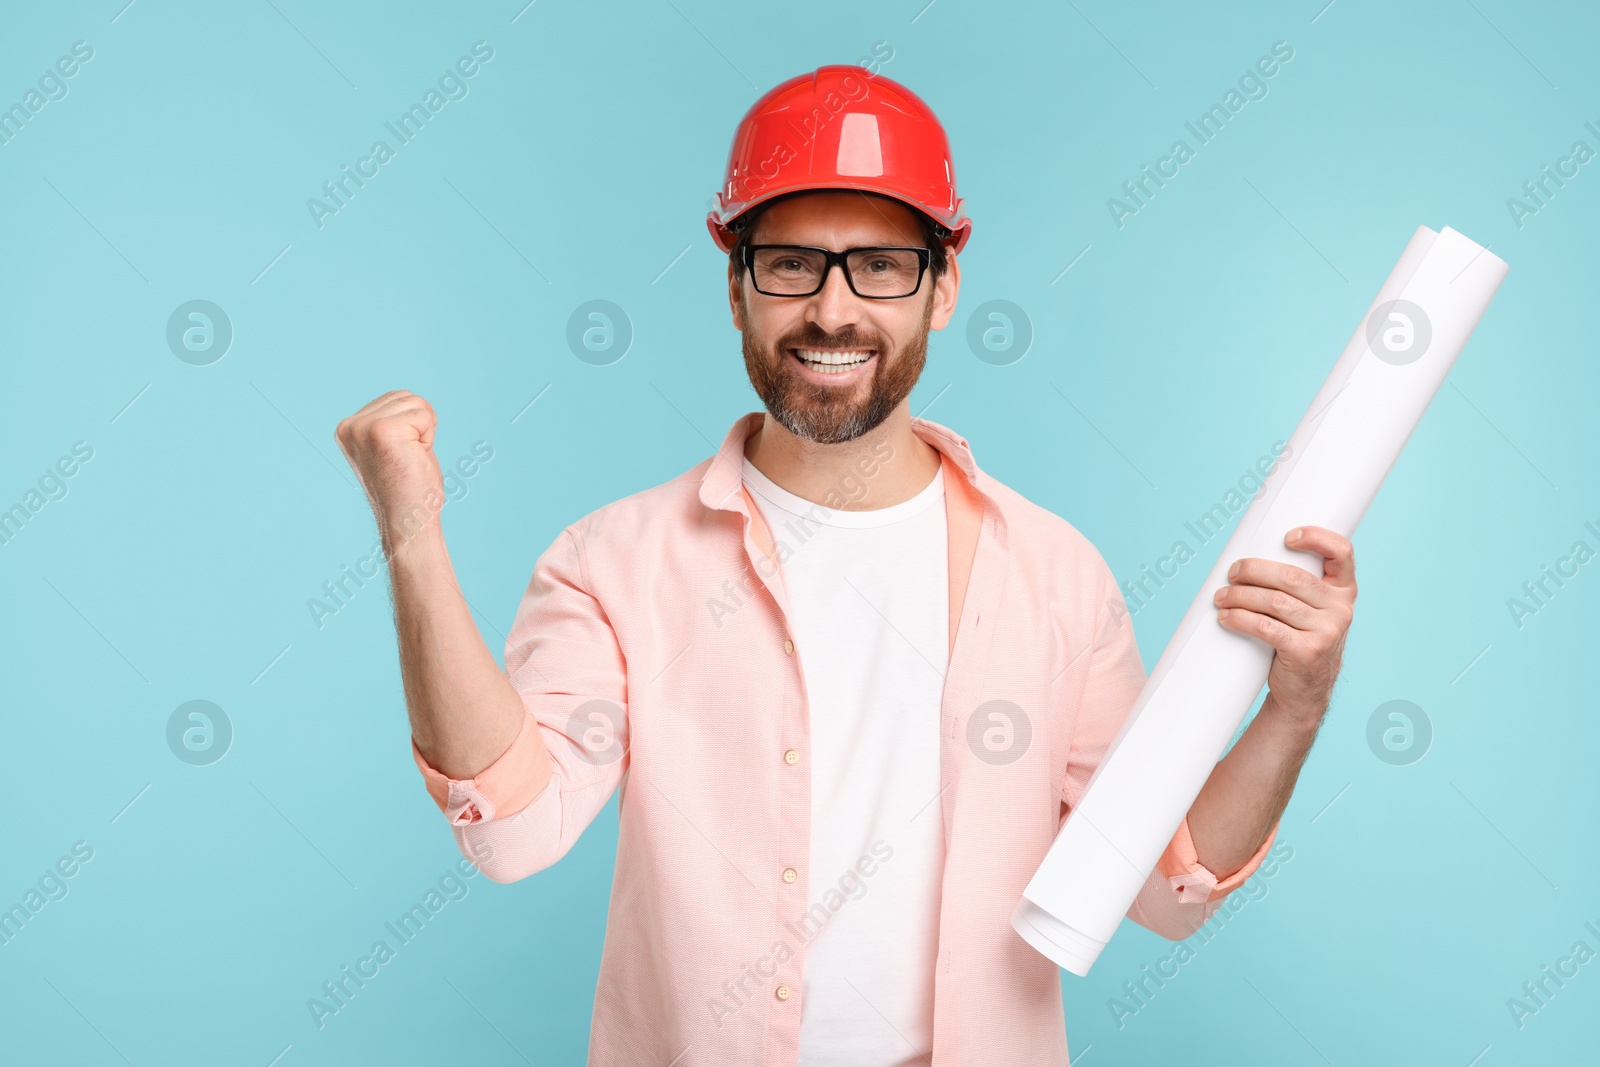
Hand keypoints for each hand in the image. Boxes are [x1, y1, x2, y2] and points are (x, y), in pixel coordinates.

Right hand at [334, 390, 446, 539]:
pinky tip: (415, 459)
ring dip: (424, 432)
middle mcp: (350, 425)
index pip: (395, 399)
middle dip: (419, 426)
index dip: (411, 427)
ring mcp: (364, 427)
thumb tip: (403, 398)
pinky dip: (429, 437)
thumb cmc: (408, 489)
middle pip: (406, 397)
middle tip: (408, 459)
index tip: (400, 456)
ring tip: (410, 459)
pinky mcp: (383, 430)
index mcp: (348, 428)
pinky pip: (425, 414)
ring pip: (416, 403)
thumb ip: (391, 421)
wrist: (408, 522)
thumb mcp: (391, 447)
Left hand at [1213, 525, 1356, 723]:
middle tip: (1232, 573)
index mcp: (1344, 591)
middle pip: (1292, 577)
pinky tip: (1226, 617)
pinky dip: (1240, 619)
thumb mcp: (1313, 611)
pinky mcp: (1306, 652)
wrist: (1304, 691)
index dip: (1317, 538)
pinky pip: (1266, 627)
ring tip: (1221, 597)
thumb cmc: (1300, 640)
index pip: (1342, 552)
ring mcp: (1327, 632)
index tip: (1287, 537)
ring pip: (1275, 601)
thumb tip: (1250, 560)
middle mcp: (1340, 609)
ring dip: (1240, 596)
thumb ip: (1300, 586)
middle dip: (1254, 570)